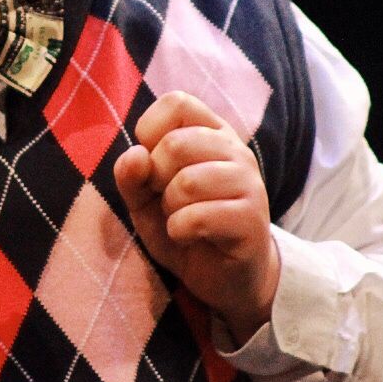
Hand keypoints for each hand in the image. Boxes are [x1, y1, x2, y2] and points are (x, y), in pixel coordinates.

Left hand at [114, 90, 279, 342]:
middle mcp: (236, 150)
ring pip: (187, 182)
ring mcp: (249, 183)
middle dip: (156, 178)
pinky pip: (197, 217)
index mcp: (211, 133)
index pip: (177, 102)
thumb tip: (135, 154)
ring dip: (170, 208)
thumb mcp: (144, 200)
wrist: (224, 279)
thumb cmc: (184, 227)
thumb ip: (131, 176)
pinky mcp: (252, 220)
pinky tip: (190, 237)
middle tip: (168, 200)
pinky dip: (179, 231)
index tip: (153, 164)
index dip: (151, 132)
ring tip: (181, 218)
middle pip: (176, 143)